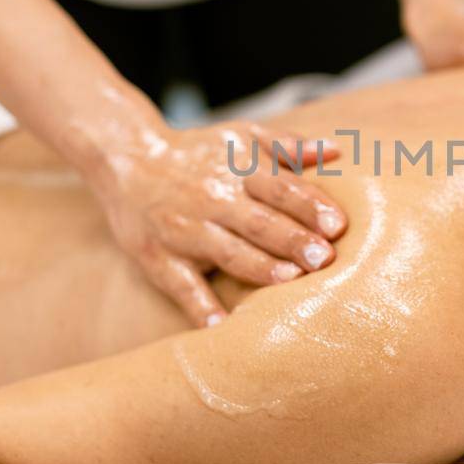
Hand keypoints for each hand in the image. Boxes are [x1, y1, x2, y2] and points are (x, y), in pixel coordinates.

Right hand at [90, 118, 346, 325]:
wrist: (125, 159)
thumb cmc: (197, 153)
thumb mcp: (240, 136)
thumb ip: (287, 145)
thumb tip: (338, 151)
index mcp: (238, 170)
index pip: (280, 187)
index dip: (309, 205)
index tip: (337, 224)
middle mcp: (213, 199)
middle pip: (259, 222)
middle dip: (292, 239)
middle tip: (324, 258)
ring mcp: (185, 231)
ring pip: (228, 252)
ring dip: (260, 268)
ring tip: (289, 280)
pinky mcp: (160, 258)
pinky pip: (183, 286)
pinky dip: (201, 308)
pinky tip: (222, 327)